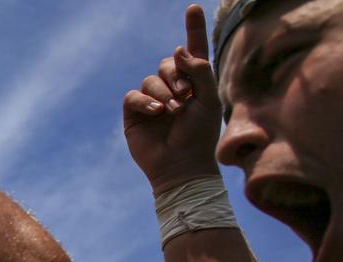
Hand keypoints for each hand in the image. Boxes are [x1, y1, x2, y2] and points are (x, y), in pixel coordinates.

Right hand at [123, 5, 221, 192]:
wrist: (180, 165)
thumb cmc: (200, 136)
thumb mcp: (209, 100)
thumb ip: (200, 71)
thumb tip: (178, 50)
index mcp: (194, 83)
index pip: (192, 52)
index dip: (193, 29)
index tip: (192, 8)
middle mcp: (172, 88)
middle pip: (167, 63)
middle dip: (176, 76)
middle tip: (185, 96)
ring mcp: (151, 101)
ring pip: (150, 79)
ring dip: (162, 92)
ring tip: (172, 111)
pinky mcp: (134, 113)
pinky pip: (133, 95)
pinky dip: (144, 101)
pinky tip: (155, 112)